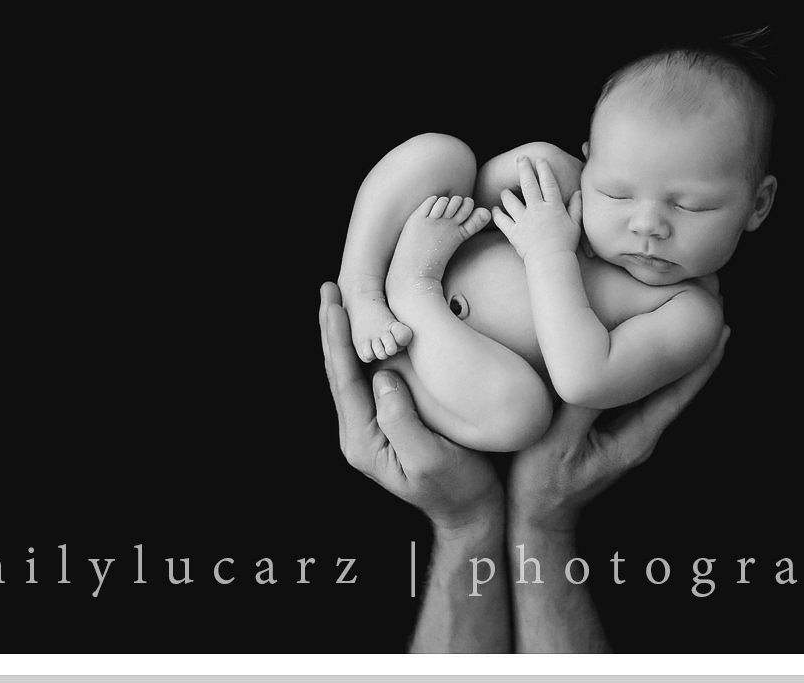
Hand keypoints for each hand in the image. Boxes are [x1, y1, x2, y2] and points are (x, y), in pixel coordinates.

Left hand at [319, 282, 502, 533]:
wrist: (474, 515)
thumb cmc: (458, 491)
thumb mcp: (430, 460)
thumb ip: (401, 421)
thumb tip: (383, 378)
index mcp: (363, 440)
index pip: (344, 380)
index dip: (339, 339)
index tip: (334, 303)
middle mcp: (362, 432)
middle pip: (341, 371)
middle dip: (335, 328)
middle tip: (329, 287)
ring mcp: (376, 427)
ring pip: (354, 372)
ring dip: (349, 335)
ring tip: (343, 299)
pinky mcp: (392, 421)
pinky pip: (373, 379)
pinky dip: (369, 349)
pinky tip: (374, 329)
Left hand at [492, 156, 582, 260]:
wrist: (551, 261)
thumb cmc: (566, 244)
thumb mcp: (575, 224)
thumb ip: (576, 207)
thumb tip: (578, 193)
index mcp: (553, 207)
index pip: (548, 183)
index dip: (544, 170)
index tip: (540, 159)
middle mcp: (536, 210)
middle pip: (528, 185)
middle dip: (524, 169)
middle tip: (520, 159)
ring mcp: (523, 220)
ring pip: (511, 201)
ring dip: (506, 194)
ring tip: (505, 191)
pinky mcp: (513, 232)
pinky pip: (501, 220)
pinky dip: (496, 214)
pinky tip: (494, 209)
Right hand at [507, 325, 729, 531]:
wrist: (538, 518)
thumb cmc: (544, 484)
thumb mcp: (557, 443)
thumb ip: (581, 407)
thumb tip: (603, 368)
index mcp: (636, 438)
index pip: (678, 394)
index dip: (700, 362)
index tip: (720, 329)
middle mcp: (642, 436)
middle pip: (678, 389)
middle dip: (695, 352)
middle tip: (712, 311)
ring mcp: (630, 437)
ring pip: (662, 391)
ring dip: (675, 359)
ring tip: (686, 324)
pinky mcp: (615, 434)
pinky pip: (642, 396)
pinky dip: (652, 371)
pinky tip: (646, 354)